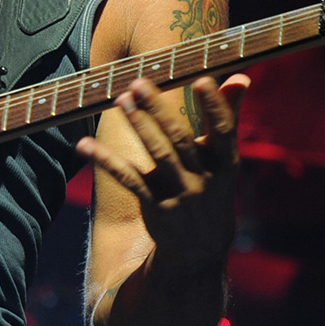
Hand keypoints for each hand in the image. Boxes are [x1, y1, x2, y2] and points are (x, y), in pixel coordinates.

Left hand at [79, 73, 247, 265]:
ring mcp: (179, 194)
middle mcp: (204, 178)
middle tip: (138, 82)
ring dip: (138, 126)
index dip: (214, 106)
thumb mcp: (224, 158)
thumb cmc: (211, 186)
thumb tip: (240, 77)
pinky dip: (106, 160)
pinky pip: (128, 179)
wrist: (200, 248)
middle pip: (180, 138)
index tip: (202, 79)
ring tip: (120, 99)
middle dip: (159, 109)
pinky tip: (84, 144)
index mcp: (226, 163)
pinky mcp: (155, 206)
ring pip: (157, 156)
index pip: (224, 130)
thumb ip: (227, 116)